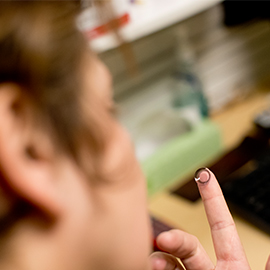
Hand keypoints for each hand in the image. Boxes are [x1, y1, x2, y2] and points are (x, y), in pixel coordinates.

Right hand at [150, 168, 269, 269]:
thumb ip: (267, 269)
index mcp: (233, 264)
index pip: (221, 224)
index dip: (213, 198)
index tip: (204, 174)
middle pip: (188, 245)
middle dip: (175, 237)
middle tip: (164, 239)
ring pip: (170, 261)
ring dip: (161, 259)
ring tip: (154, 264)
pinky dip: (156, 267)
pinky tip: (153, 267)